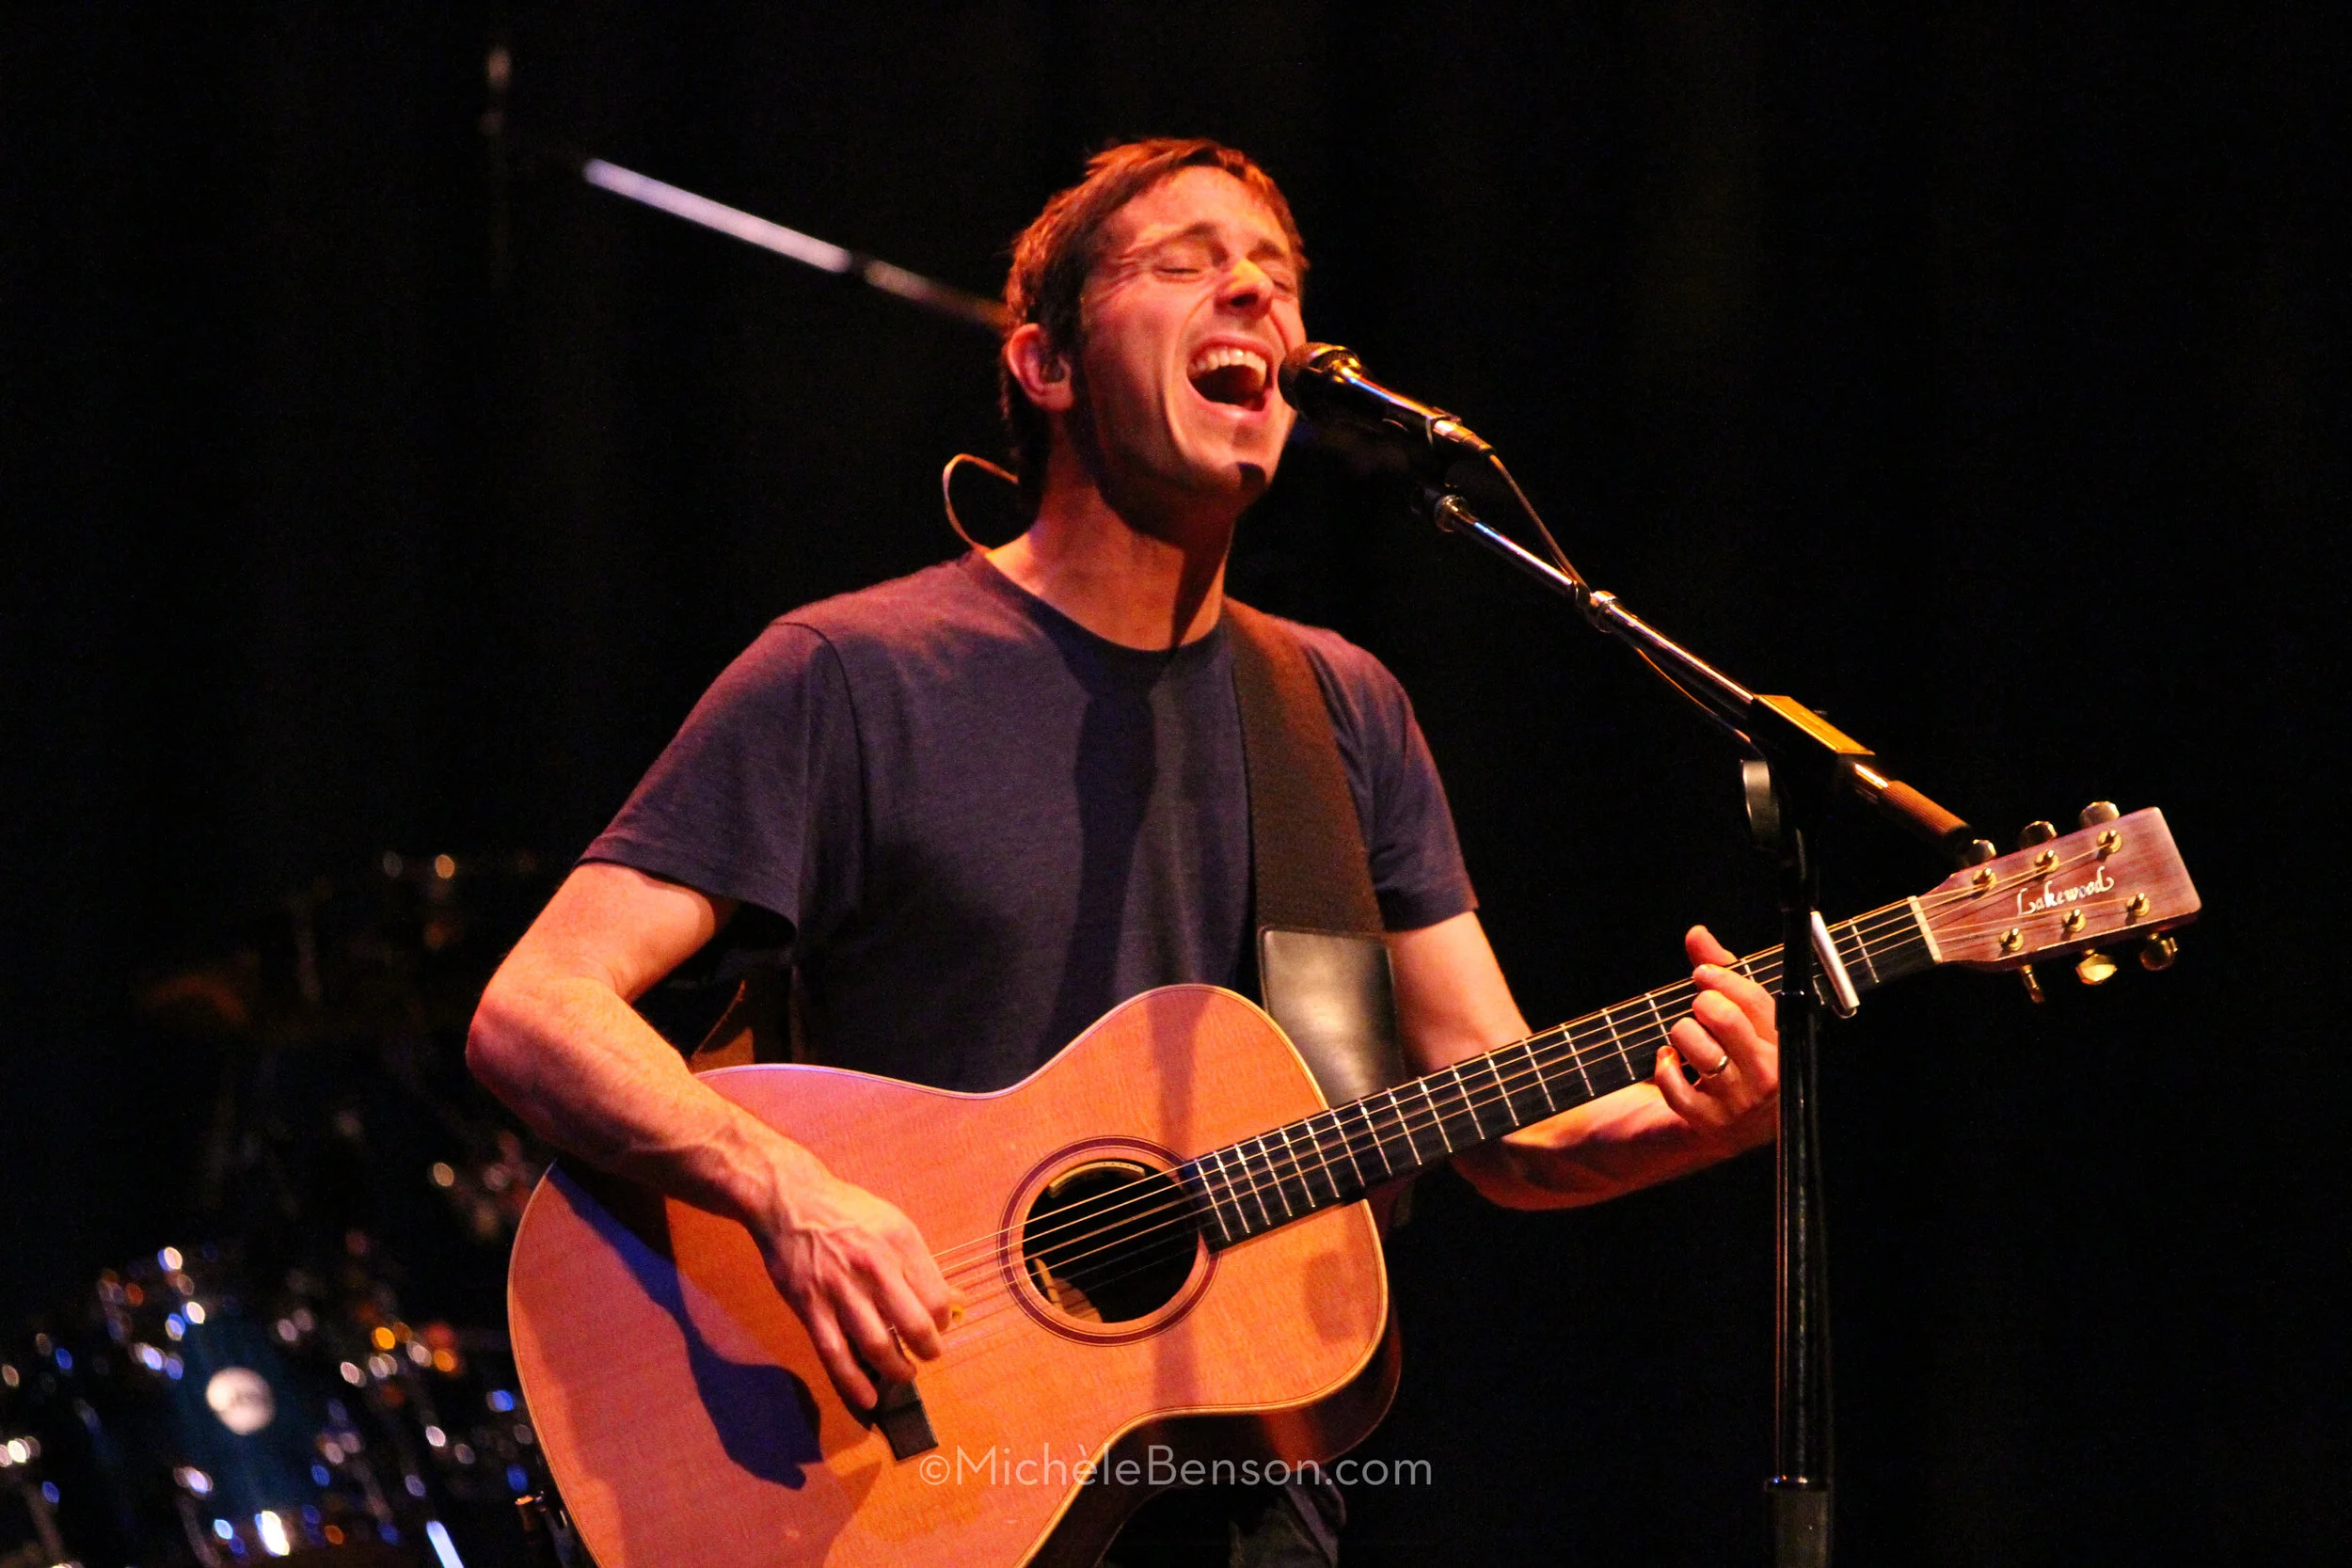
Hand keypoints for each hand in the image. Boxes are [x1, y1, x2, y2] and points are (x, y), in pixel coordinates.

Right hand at [753, 1148, 957, 1411]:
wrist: (790, 1202)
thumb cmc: (848, 1213)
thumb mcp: (894, 1225)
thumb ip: (921, 1265)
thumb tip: (956, 1301)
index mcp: (899, 1243)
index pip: (935, 1297)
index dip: (942, 1321)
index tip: (939, 1326)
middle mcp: (873, 1267)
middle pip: (913, 1324)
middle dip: (928, 1350)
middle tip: (929, 1355)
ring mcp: (839, 1290)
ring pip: (877, 1345)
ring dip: (897, 1369)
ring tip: (905, 1372)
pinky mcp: (810, 1308)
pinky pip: (835, 1355)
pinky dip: (854, 1383)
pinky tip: (869, 1398)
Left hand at [1651, 925, 1778, 1152]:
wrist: (1736, 1127)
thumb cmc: (1740, 1057)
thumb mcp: (1741, 1015)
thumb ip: (1721, 971)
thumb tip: (1697, 933)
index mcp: (1783, 1045)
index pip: (1752, 1000)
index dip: (1720, 977)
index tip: (1702, 974)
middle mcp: (1768, 1075)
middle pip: (1723, 1018)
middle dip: (1701, 1005)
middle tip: (1700, 1009)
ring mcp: (1740, 1102)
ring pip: (1695, 1046)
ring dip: (1681, 1035)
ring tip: (1689, 1040)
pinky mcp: (1709, 1123)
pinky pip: (1672, 1083)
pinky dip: (1664, 1067)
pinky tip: (1671, 1061)